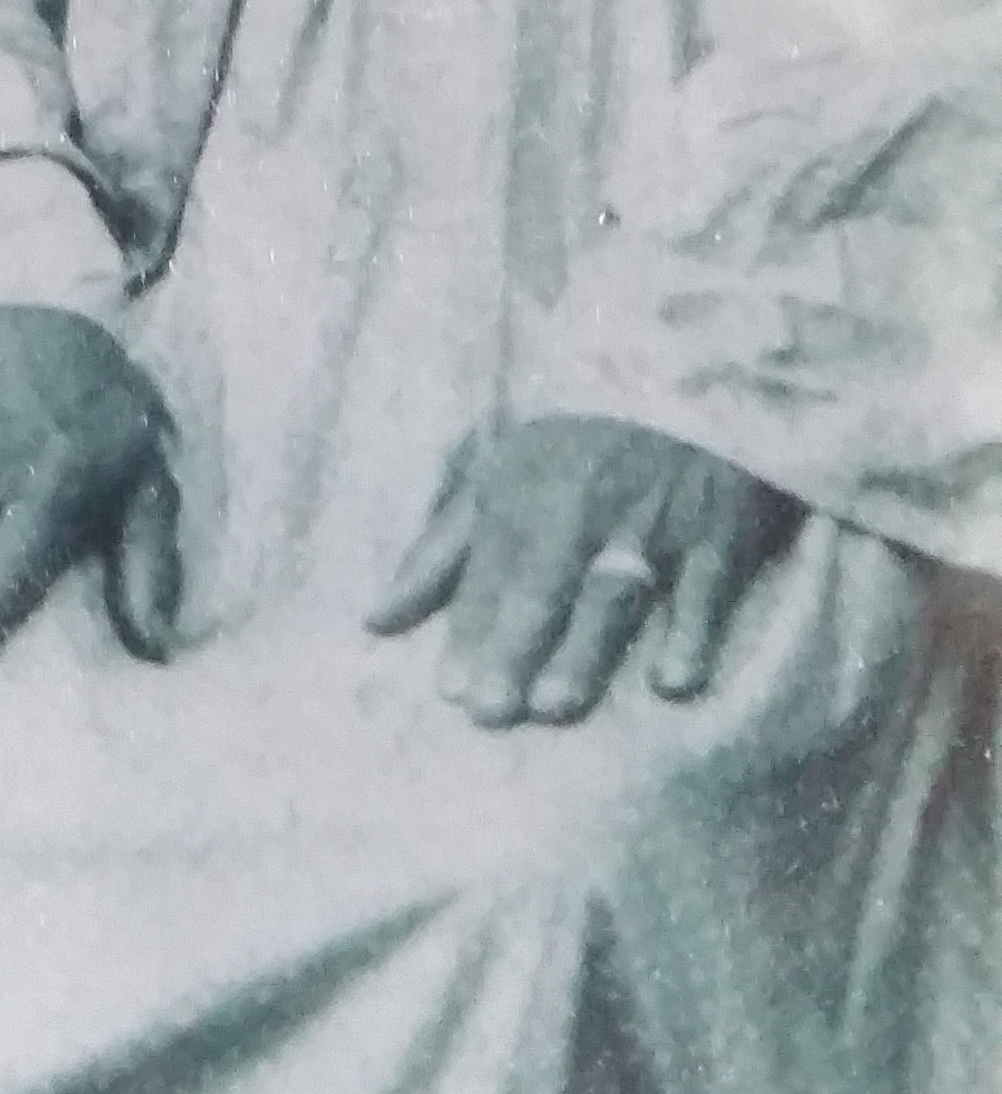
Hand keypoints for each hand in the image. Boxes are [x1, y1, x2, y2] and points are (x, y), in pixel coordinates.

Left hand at [369, 414, 798, 726]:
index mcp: (520, 490)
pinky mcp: (718, 535)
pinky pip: (704, 587)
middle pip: (543, 583)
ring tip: (554, 706)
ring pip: (611, 591)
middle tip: (489, 711)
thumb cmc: (576, 446)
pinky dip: (691, 632)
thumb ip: (438, 552)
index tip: (449, 691)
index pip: (489, 569)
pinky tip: (673, 682)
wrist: (686, 381)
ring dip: (584, 646)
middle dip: (514, 643)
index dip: (469, 628)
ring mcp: (651, 523)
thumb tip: (375, 621)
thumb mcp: (495, 475)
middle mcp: (582, 508)